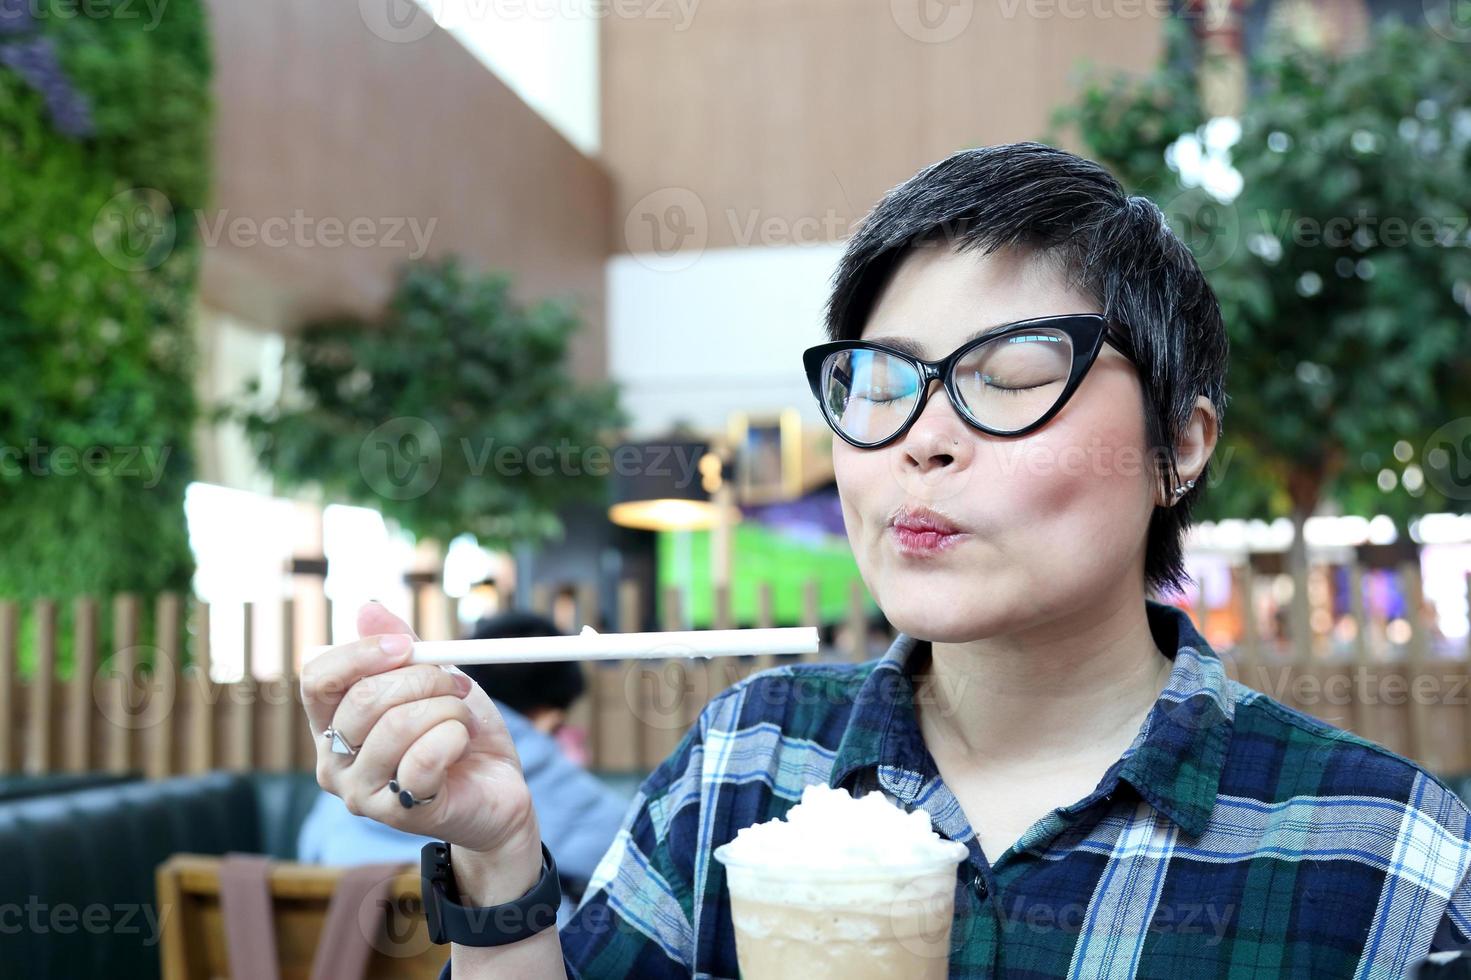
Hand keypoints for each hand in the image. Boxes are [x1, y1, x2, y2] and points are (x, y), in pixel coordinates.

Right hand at [301, 602, 539, 860]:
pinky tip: (462, 744)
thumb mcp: (432, 679)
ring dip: (447, 709)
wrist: (496, 787)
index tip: (408, 646)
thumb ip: (401, 647)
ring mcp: (361, 793)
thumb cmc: (456, 731)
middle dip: (422, 679)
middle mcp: (333, 761)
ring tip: (462, 718)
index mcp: (331, 723)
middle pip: (363, 700)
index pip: (317, 679)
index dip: (361, 653)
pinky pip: (425, 757)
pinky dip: (455, 737)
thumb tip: (368, 608)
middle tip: (457, 682)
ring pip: (398, 725)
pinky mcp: (397, 814)